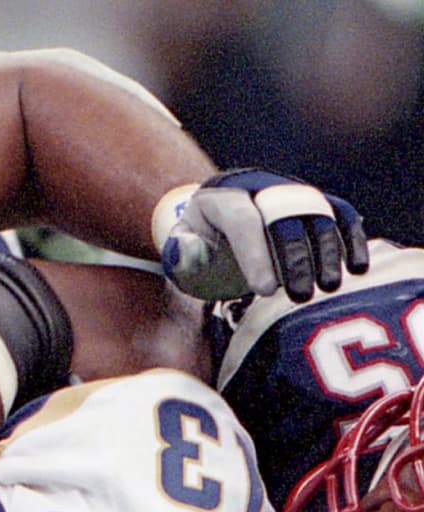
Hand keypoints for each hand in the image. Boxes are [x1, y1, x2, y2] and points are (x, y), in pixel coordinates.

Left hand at [158, 168, 368, 302]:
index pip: (242, 221)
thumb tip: (189, 252)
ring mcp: (289, 193)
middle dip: (295, 257)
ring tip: (328, 287)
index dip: (255, 254)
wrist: (218, 221)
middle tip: (299, 296)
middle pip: (283, 217)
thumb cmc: (198, 247)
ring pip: (316, 213)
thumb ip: (181, 255)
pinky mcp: (313, 203)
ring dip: (327, 250)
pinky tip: (357, 267)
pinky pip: (339, 213)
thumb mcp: (180, 253)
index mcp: (221, 200)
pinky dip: (351, 238)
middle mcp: (260, 189)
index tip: (265, 291)